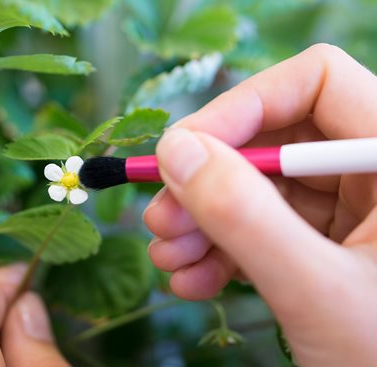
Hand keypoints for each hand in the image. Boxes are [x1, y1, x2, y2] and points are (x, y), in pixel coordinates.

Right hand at [144, 44, 376, 366]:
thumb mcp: (318, 290)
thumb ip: (246, 217)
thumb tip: (175, 152)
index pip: (315, 83)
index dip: (241, 107)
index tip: (181, 152)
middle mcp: (375, 175)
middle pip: (273, 140)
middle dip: (207, 181)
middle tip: (161, 219)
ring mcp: (351, 213)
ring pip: (258, 188)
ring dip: (203, 221)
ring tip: (168, 258)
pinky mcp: (327, 248)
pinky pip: (264, 229)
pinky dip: (221, 250)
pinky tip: (192, 280)